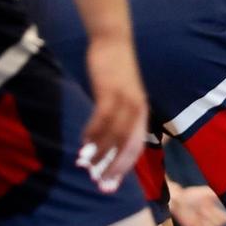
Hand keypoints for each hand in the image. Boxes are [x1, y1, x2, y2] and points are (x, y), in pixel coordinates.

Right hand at [78, 33, 147, 193]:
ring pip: (114, 134)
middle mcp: (138, 110)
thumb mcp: (119, 97)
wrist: (113, 42)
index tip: (111, 183)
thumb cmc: (114, 71)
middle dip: (114, 167)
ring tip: (86, 165)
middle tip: (101, 184)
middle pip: (128, 146)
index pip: (135, 147)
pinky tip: (83, 142)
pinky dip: (93, 132)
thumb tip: (105, 141)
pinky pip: (102, 118)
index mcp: (142, 114)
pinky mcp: (111, 91)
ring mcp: (125, 101)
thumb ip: (116, 117)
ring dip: (100, 152)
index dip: (123, 167)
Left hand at [169, 184, 225, 225]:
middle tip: (204, 213)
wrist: (179, 201)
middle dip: (214, 221)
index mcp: (215, 211)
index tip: (213, 210)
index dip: (223, 217)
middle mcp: (210, 219)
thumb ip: (217, 195)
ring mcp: (203, 225)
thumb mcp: (206, 192)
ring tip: (202, 222)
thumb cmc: (192, 195)